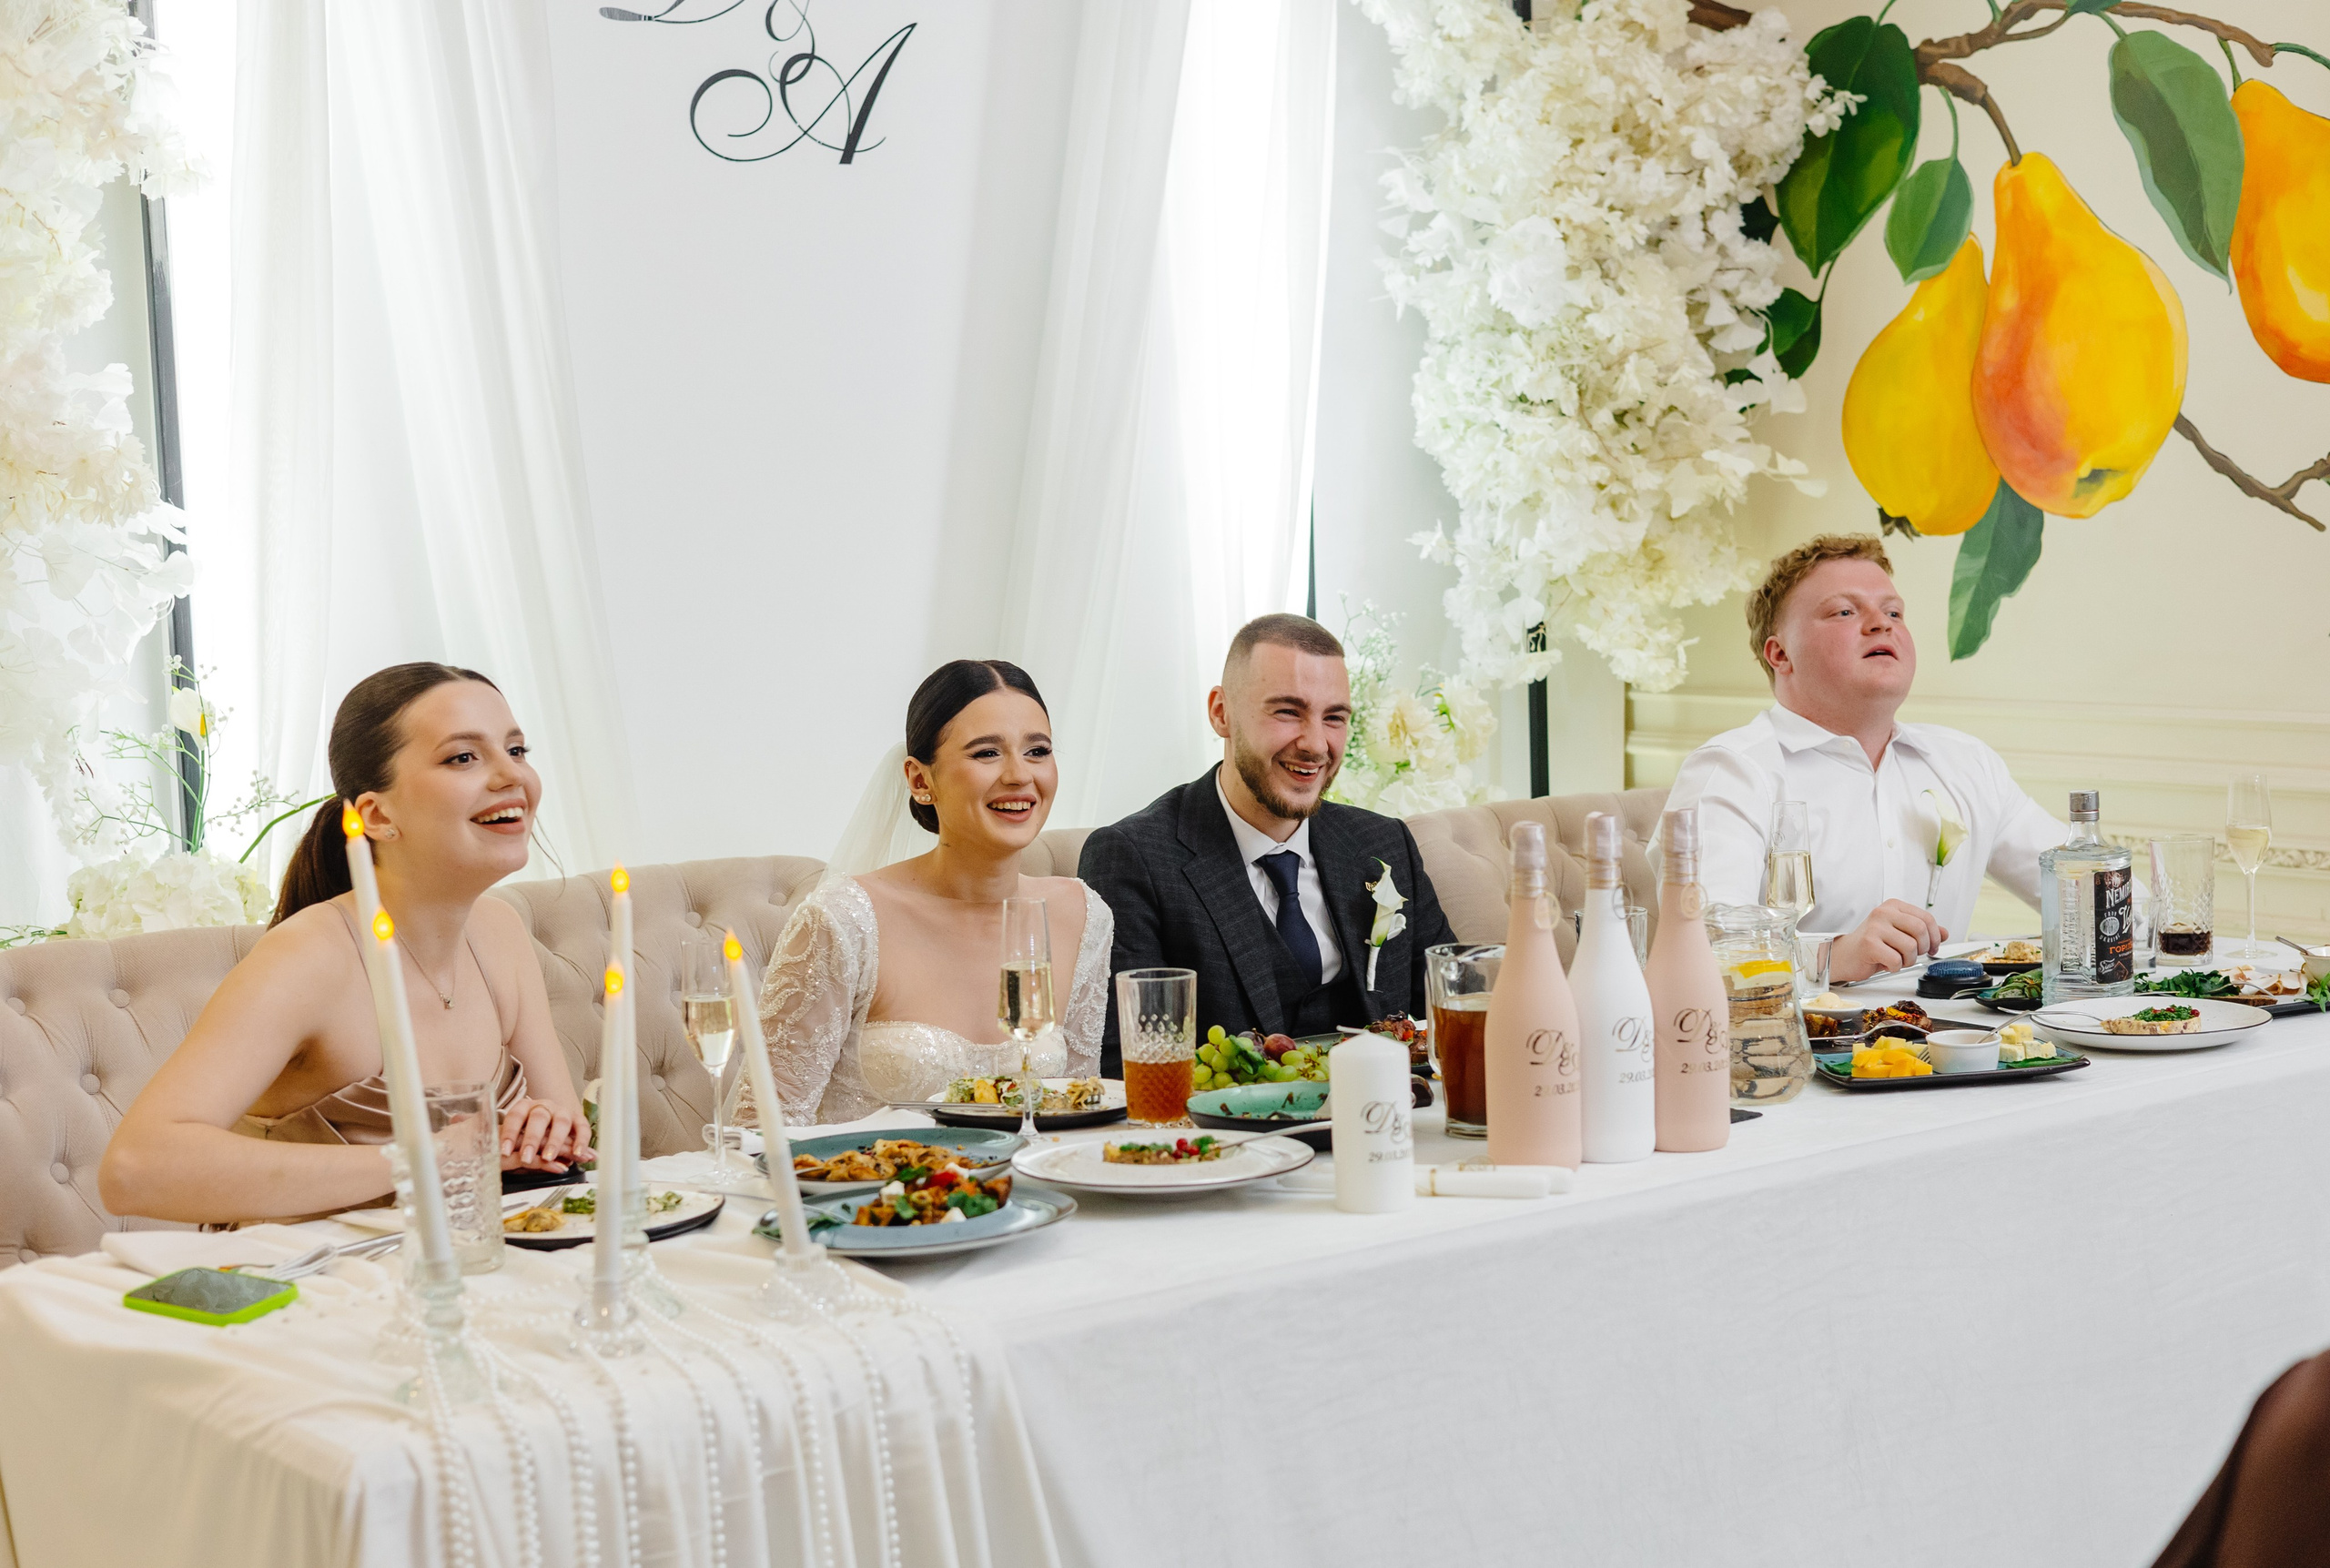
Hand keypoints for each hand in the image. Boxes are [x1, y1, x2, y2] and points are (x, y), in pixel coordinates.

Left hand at [498, 1098, 588, 1170]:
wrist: (552, 1124)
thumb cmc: (529, 1134)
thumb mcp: (516, 1138)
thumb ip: (512, 1147)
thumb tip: (496, 1161)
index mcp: (525, 1107)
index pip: (515, 1116)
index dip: (509, 1133)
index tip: (504, 1152)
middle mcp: (544, 1106)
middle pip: (538, 1118)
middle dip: (532, 1139)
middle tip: (526, 1157)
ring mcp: (562, 1111)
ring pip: (561, 1123)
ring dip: (555, 1141)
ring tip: (548, 1158)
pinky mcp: (578, 1119)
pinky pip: (582, 1128)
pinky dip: (581, 1141)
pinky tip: (578, 1154)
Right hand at [1830, 901, 1948, 982]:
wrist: (1844, 956)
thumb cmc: (1871, 945)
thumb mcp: (1899, 933)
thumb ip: (1922, 931)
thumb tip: (1944, 933)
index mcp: (1893, 906)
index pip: (1926, 917)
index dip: (1935, 936)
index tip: (1933, 947)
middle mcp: (1883, 913)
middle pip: (1921, 930)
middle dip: (1923, 948)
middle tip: (1914, 955)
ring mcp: (1875, 927)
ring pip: (1910, 947)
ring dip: (1908, 960)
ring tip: (1897, 960)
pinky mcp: (1869, 944)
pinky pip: (1896, 959)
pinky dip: (1895, 967)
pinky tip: (1886, 963)